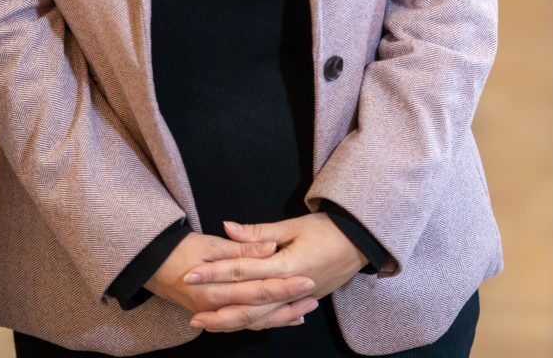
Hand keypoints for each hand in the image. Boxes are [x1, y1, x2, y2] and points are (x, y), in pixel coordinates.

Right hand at [144, 231, 318, 330]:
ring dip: (279, 317)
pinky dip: (264, 321)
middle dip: (287, 305)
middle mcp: (215, 307)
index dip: (283, 285)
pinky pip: (243, 322)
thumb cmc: (178, 249)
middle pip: (258, 310)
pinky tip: (283, 318)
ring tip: (304, 310)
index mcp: (215, 288)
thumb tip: (269, 248)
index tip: (307, 279)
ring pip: (252, 321)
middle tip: (313, 298)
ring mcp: (213, 314)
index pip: (257, 288)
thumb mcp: (209, 244)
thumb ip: (240, 249)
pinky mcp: (213, 314)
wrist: (149, 264)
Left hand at [180, 213, 367, 331]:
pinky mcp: (303, 302)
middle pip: (248, 306)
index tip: (192, 275)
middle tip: (193, 315)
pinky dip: (257, 323)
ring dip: (233, 322)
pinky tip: (241, 326)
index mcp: (285, 266)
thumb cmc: (327, 229)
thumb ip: (258, 233)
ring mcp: (297, 300)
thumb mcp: (292, 225)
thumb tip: (227, 227)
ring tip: (209, 325)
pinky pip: (275, 318)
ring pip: (260, 318)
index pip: (242, 271)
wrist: (360, 243)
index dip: (215, 273)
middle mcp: (289, 288)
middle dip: (218, 311)